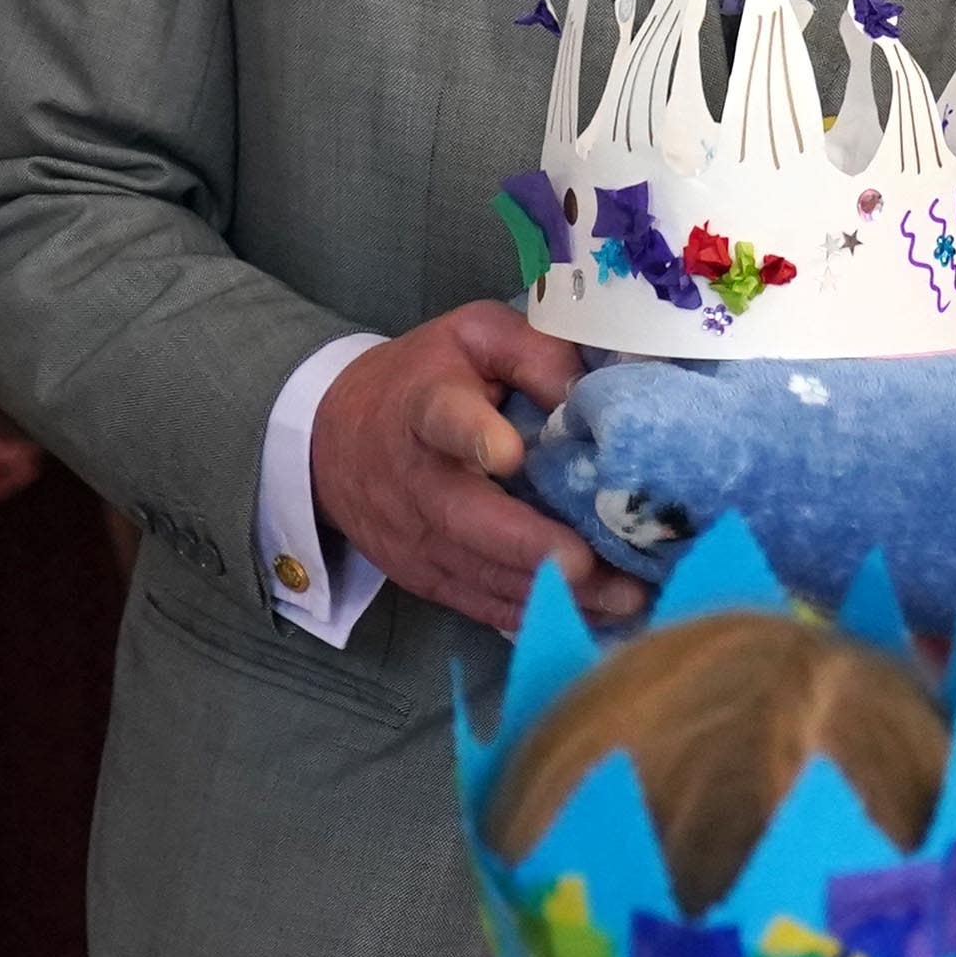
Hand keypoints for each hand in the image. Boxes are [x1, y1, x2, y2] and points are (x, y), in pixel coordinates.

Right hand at [308, 303, 637, 634]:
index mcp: (427, 406)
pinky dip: (537, 616)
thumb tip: (592, 395)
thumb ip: (535, 354)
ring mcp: (417, 537)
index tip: (510, 453)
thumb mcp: (475, 337)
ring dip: (553, 592)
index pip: (443, 419)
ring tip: (623, 599)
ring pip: (482, 573)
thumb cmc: (427, 378)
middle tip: (589, 564)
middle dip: (529, 545)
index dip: (474, 435)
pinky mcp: (427, 577)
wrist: (332, 439)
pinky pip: (482, 604)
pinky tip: (595, 619)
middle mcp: (416, 480)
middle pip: (466, 518)